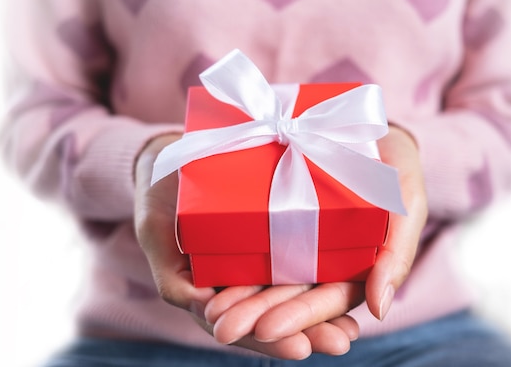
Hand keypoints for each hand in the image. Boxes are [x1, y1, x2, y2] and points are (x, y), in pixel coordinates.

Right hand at [134, 134, 358, 358]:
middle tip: (340, 342)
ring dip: (322, 313)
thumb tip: (199, 304)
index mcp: (211, 292)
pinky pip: (298, 257)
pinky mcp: (272, 235)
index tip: (299, 349)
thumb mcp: (155, 234)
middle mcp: (239, 282)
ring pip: (290, 293)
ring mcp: (257, 261)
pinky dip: (323, 272)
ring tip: (351, 330)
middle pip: (274, 314)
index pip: (241, 325)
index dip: (269, 340)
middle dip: (308, 331)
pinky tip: (354, 284)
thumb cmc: (159, 200)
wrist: (172, 162)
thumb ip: (172, 273)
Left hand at [204, 125, 426, 348]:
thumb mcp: (405, 201)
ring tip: (209, 312)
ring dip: (235, 299)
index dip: (298, 317)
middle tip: (225, 329)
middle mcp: (315, 260)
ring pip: (260, 277)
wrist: (361, 120)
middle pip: (284, 295)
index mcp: (349, 267)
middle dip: (254, 315)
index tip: (269, 329)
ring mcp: (287, 239)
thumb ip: (398, 253)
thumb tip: (379, 309)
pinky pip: (242, 241)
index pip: (323, 302)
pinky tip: (203, 278)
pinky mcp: (263, 215)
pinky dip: (224, 263)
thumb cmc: (392, 165)